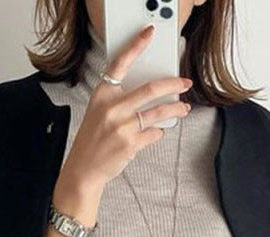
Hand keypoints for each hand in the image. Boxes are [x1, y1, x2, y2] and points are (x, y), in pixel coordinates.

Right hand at [59, 25, 192, 193]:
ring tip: (183, 108)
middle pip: (151, 88)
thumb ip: (118, 99)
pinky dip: (158, 132)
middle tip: (185, 83)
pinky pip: (154, 133)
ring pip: (159, 112)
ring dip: (176, 109)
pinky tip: (155, 131)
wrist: (84, 169)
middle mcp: (113, 108)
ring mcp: (123, 126)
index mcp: (102, 94)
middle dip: (173, 84)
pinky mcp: (131, 144)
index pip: (120, 64)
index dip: (135, 46)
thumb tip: (150, 94)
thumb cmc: (93, 139)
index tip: (148, 34)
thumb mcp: (99, 112)